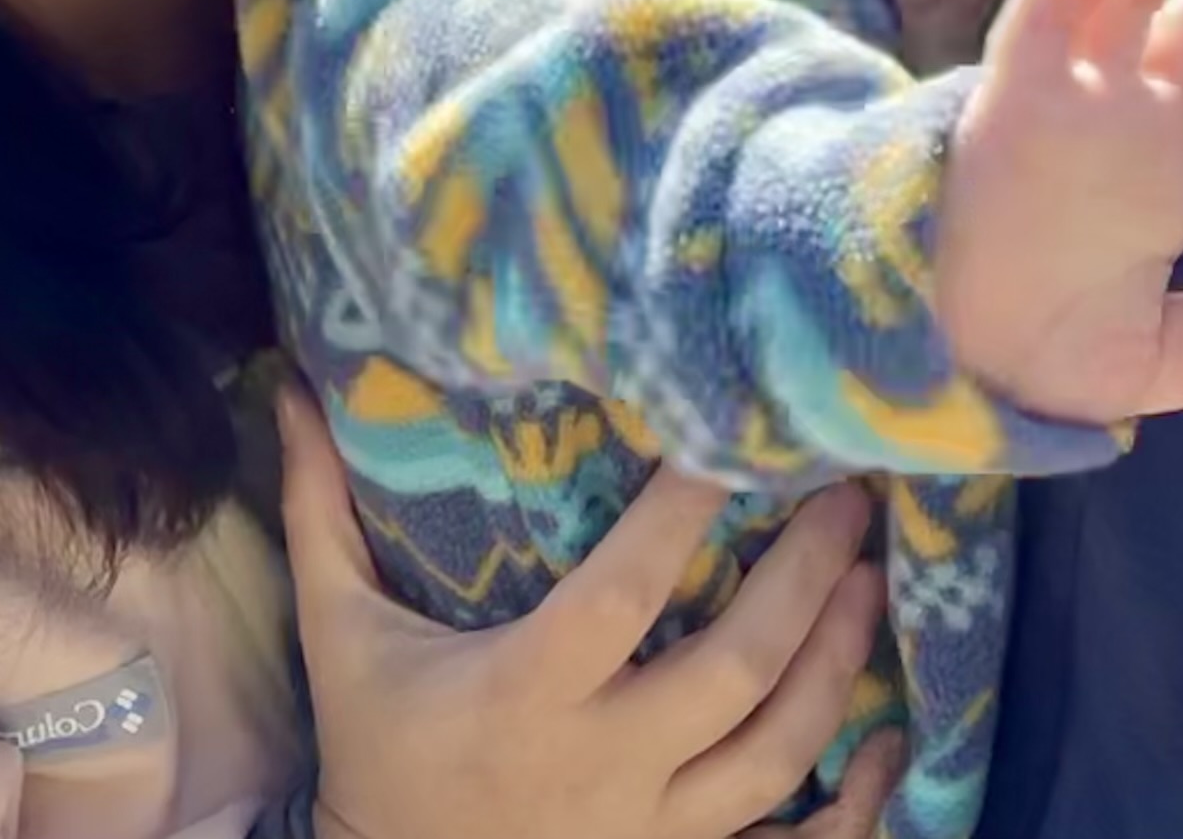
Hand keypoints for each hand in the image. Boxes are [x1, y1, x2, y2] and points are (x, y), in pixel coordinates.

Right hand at [282, 382, 907, 838]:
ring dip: (836, 663)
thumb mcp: (340, 630)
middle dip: (804, 582)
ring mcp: (653, 835)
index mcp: (524, 696)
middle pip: (732, 673)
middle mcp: (602, 767)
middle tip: (845, 498)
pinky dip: (856, 807)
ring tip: (868, 579)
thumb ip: (322, 509)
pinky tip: (891, 744)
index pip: (624, 595)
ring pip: (777, 754)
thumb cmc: (376, 747)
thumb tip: (291, 387)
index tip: (732, 444)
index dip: (684, 519)